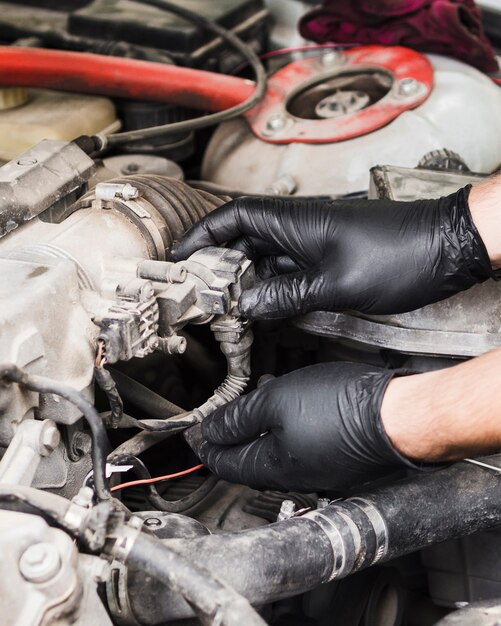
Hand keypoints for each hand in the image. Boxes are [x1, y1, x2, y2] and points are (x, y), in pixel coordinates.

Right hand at [171, 186, 494, 319]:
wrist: (447, 246)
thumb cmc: (400, 255)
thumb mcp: (336, 285)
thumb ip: (287, 296)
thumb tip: (248, 304)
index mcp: (296, 222)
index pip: (234, 216)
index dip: (203, 234)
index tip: (181, 255)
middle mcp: (301, 227)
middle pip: (244, 237)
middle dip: (218, 262)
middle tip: (201, 291)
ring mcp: (315, 241)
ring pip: (266, 255)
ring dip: (245, 276)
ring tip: (226, 304)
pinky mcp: (330, 255)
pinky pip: (289, 268)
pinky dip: (272, 285)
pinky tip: (265, 305)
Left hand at [185, 362, 414, 492]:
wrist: (398, 417)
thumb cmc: (342, 409)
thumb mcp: (276, 403)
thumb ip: (238, 417)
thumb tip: (208, 430)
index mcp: (272, 467)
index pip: (224, 463)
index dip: (204, 445)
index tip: (193, 432)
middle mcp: (293, 478)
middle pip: (248, 461)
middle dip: (229, 439)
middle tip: (218, 418)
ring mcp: (317, 471)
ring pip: (274, 453)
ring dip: (258, 430)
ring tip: (252, 405)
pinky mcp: (337, 460)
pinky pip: (299, 448)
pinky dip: (285, 429)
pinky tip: (290, 408)